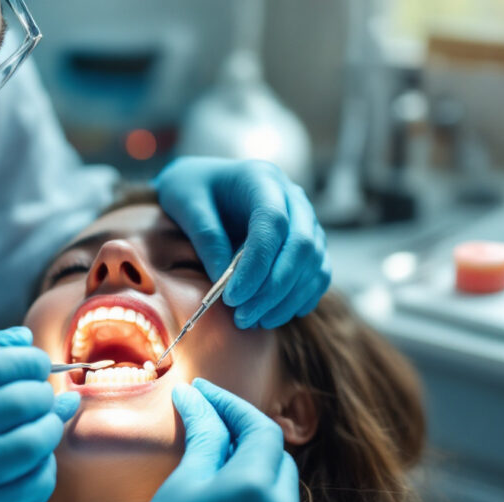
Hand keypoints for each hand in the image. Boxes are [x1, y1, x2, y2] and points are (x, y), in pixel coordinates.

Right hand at [0, 327, 75, 501]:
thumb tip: (24, 340)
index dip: (27, 359)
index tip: (35, 363)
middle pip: (22, 402)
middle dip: (43, 391)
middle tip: (42, 392)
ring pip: (35, 445)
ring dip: (49, 427)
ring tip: (43, 422)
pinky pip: (34, 488)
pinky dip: (42, 467)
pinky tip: (31, 459)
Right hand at [110, 378, 306, 501]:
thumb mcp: (184, 482)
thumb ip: (203, 435)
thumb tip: (195, 396)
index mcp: (257, 488)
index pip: (260, 429)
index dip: (231, 405)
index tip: (202, 392)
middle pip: (275, 456)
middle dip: (243, 434)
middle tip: (205, 418)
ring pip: (279, 486)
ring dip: (252, 466)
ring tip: (213, 458)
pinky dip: (258, 500)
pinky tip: (226, 499)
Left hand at [154, 157, 330, 328]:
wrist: (205, 184)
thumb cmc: (191, 190)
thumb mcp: (185, 203)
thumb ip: (206, 236)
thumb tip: (224, 278)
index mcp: (263, 179)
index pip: (273, 223)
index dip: (257, 264)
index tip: (232, 297)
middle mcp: (293, 199)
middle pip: (301, 246)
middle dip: (273, 289)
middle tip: (241, 317)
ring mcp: (306, 221)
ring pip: (314, 264)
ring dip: (286, 299)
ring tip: (252, 321)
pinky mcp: (309, 243)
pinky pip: (318, 273)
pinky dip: (300, 298)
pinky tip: (273, 315)